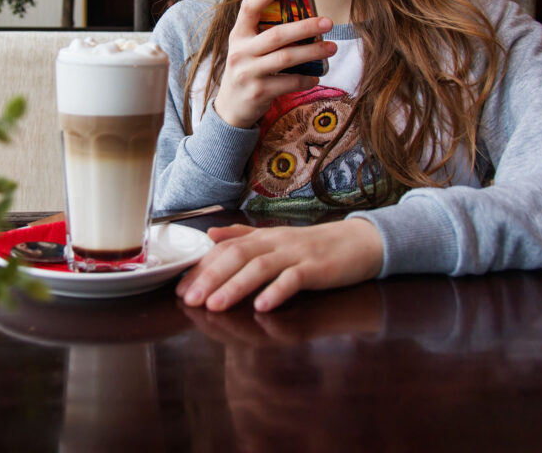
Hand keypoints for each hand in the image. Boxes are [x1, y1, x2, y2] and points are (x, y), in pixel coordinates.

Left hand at [175, 218, 384, 311]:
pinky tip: (262, 306)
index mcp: (264, 237)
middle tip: (189, 299)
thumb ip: (244, 236)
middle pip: (238, 256)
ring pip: (261, 267)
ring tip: (216, 305)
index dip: (202, 266)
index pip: (226, 248)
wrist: (360, 242)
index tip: (181, 286)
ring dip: (236, 287)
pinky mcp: (318, 269)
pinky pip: (295, 279)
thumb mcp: (277, 238)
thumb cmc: (315, 246)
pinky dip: (277, 292)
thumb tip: (211, 234)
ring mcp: (297, 255)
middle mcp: (276, 242)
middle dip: (211, 277)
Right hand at [213, 0, 335, 128]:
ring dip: (313, 52)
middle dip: (305, 27)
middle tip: (328, 22)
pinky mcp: (259, 92)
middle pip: (276, 35)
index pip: (248, 8)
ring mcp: (248, 73)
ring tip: (331, 48)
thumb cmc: (247, 70)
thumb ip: (263, 33)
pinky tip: (316, 77)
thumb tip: (302, 15)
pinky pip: (289, 82)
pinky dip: (306, 79)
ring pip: (286, 58)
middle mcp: (240, 52)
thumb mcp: (247, 48)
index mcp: (238, 36)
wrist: (231, 108)